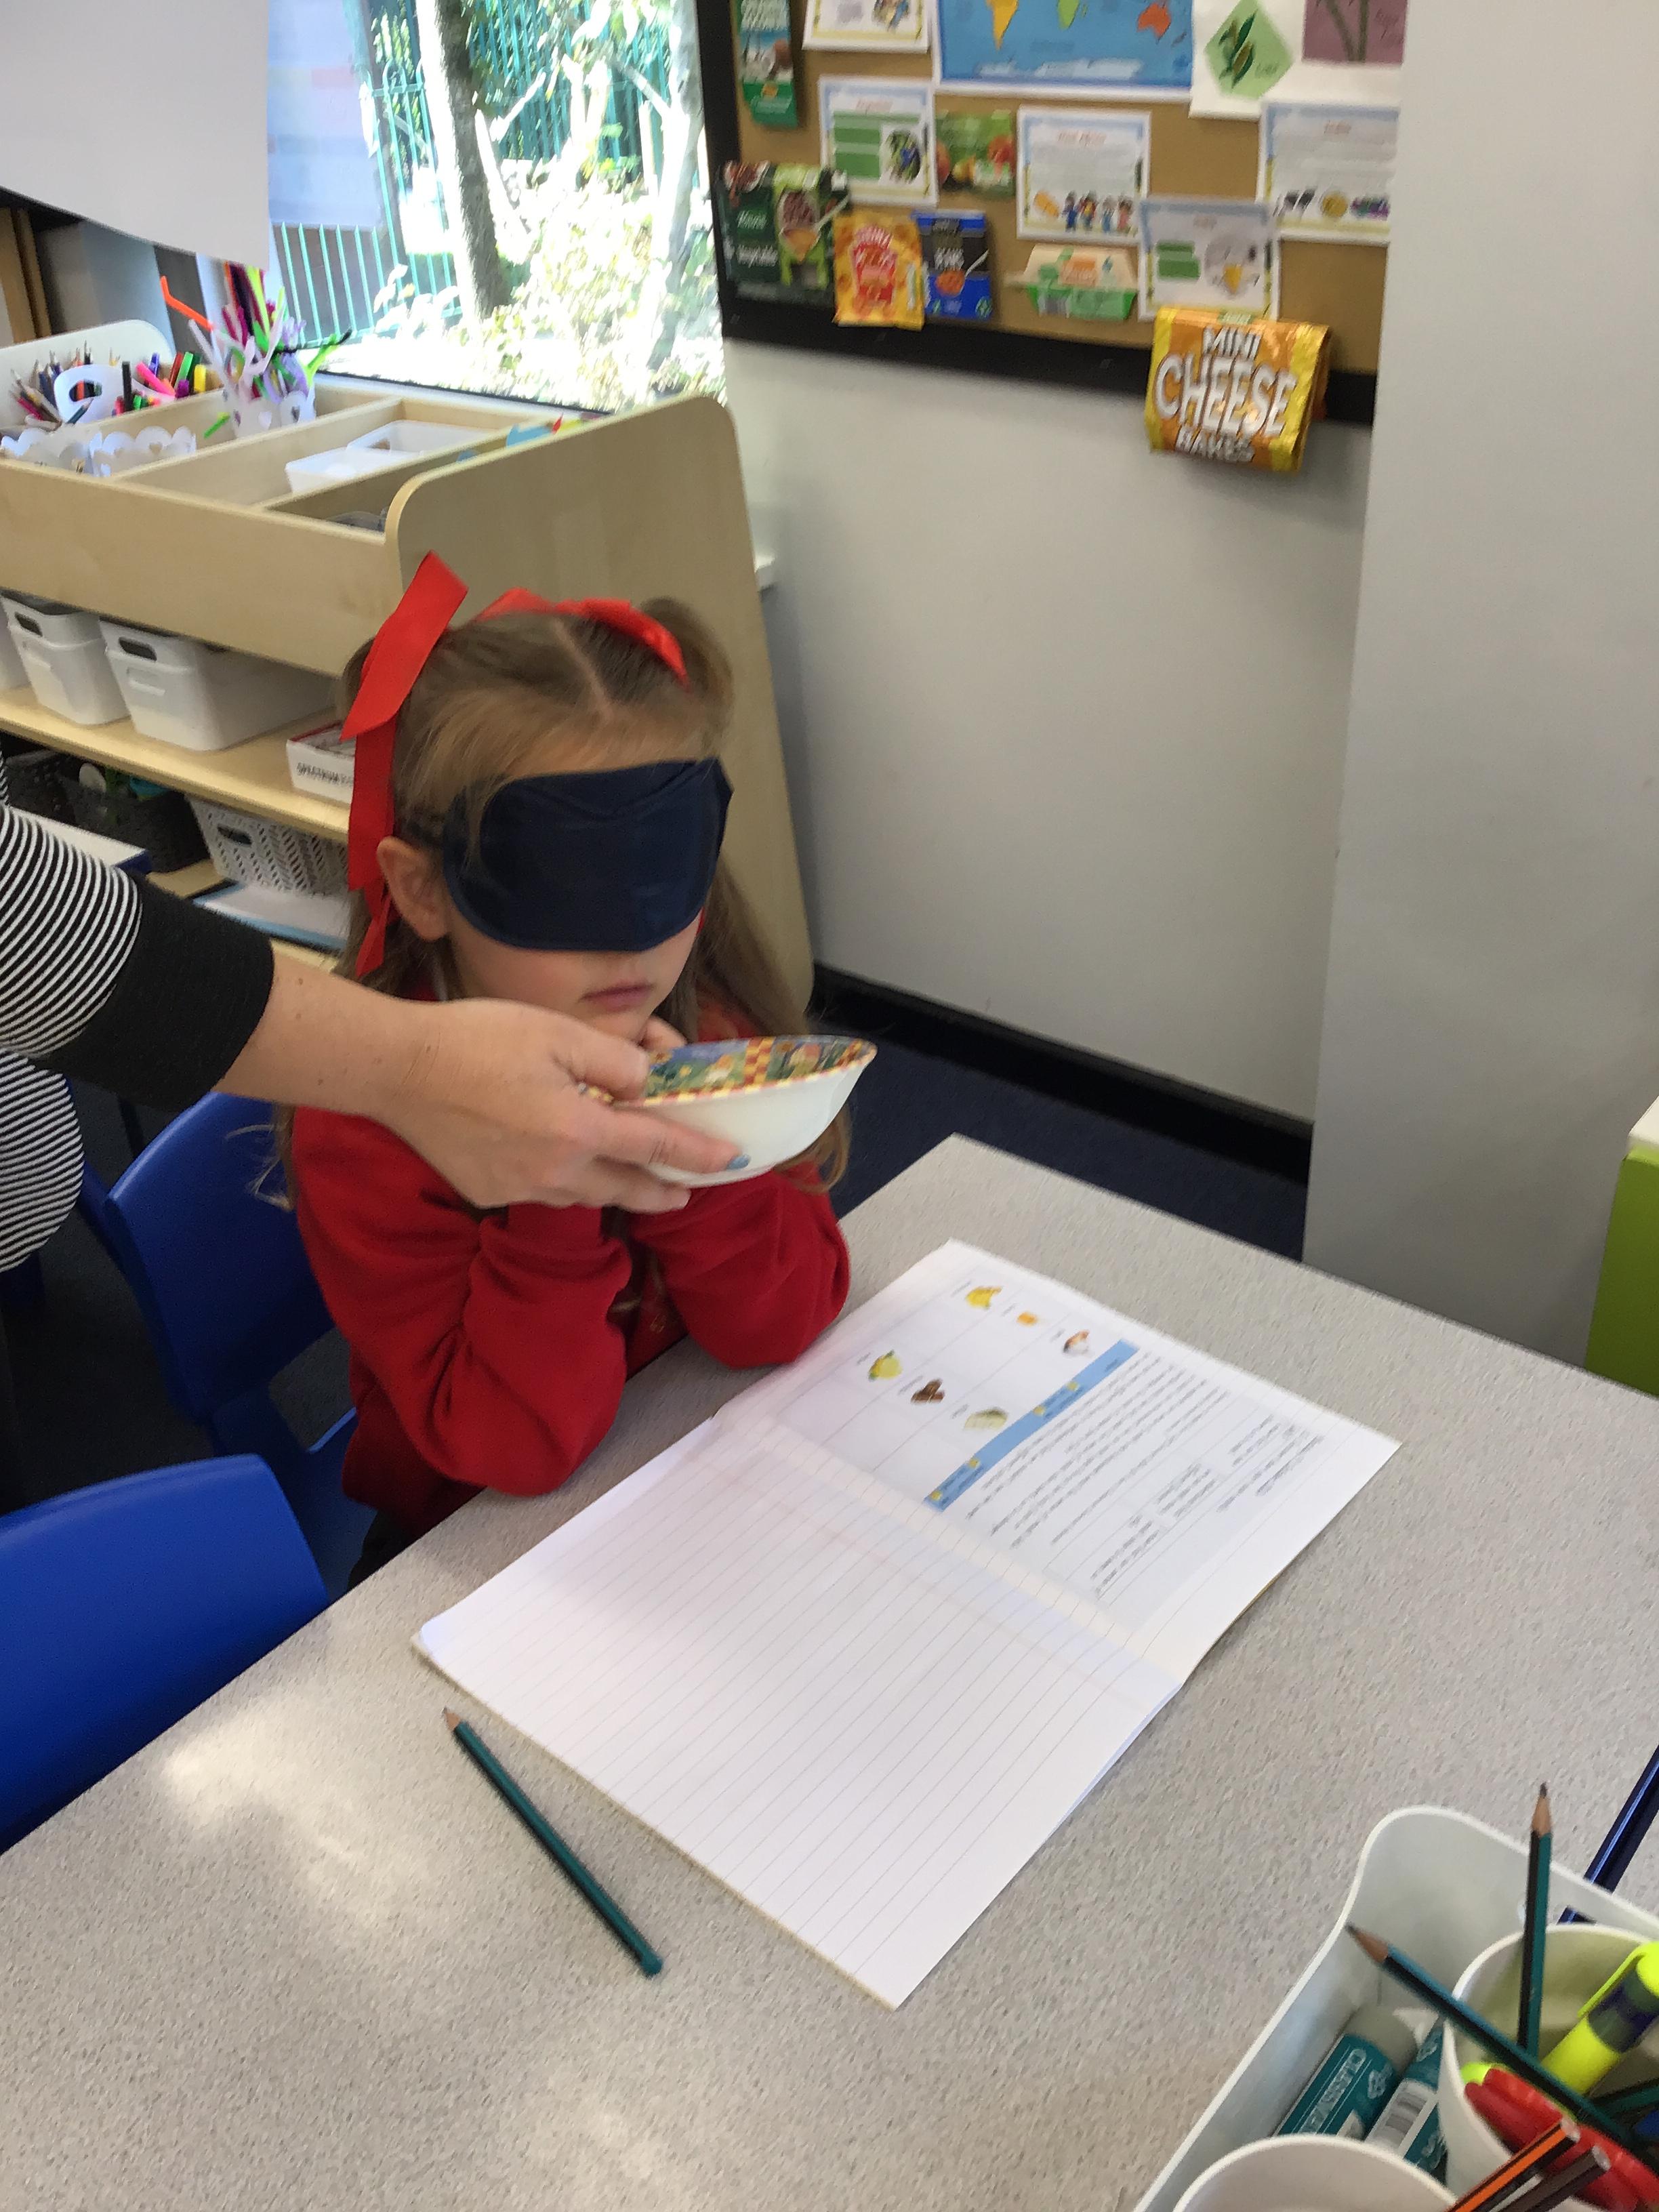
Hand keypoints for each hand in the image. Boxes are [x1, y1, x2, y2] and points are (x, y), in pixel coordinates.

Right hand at [377, 1000, 739, 1209]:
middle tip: (684, 1193)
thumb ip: (615, 1061)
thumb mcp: (557, 1033)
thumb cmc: (476, 1038)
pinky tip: (564, 1168)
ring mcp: (518, 1187)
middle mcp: (554, 1170)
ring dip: (613, 1189)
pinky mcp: (488, 1191)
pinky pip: (542, 1194)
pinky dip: (565, 1184)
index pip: (655, 1146)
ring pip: (583, 1195)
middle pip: (625, 1189)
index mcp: (577, 1129)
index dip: (696, 1154)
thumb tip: (651, 1084)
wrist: (396, 1069)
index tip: (729, 1162)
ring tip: (631, 1181)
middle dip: (661, 1192)